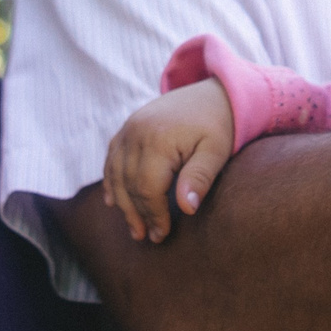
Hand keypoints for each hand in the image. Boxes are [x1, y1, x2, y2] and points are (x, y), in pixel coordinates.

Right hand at [101, 79, 236, 242]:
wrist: (213, 93)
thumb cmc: (219, 125)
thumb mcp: (216, 151)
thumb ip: (199, 177)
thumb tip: (186, 209)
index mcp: (158, 140)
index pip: (147, 188)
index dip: (153, 215)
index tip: (162, 234)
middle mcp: (137, 132)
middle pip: (129, 184)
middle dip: (137, 214)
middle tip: (148, 237)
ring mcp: (128, 128)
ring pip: (115, 173)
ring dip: (122, 203)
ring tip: (134, 227)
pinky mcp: (127, 126)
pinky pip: (111, 158)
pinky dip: (111, 180)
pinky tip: (113, 200)